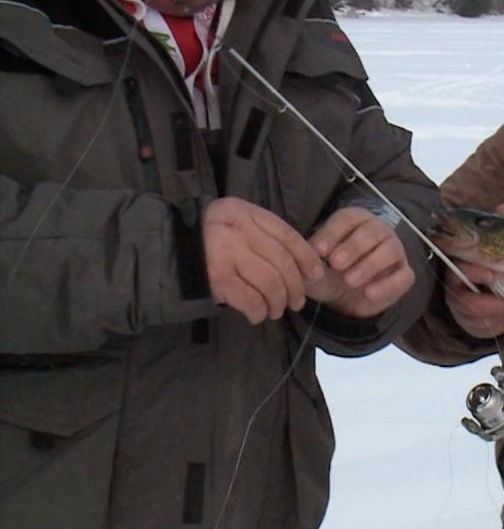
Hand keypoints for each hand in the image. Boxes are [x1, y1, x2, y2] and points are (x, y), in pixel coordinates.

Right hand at [203, 197, 324, 323]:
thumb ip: (264, 236)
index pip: (287, 235)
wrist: (163, 250)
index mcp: (245, 213)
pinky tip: (257, 315)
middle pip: (282, 262)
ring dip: (278, 302)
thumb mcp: (235, 225)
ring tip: (276, 310)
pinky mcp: (216, 278)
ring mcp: (226, 253)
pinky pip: (250, 299)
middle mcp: (237, 229)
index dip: (306, 257)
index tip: (316, 274)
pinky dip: (258, 311)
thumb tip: (305, 264)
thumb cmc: (207, 240)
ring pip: (270, 282)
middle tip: (297, 301)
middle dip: (295, 286)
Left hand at [307, 206, 414, 317]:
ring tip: (349, 280)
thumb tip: (307, 254)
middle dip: (353, 247)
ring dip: (369, 264)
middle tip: (336, 263)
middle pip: (371, 232)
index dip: (333, 233)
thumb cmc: (329, 272)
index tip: (318, 251)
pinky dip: (388, 285)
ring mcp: (395, 251)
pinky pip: (403, 276)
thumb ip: (309, 258)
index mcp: (356, 221)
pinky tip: (369, 293)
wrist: (345, 299)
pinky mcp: (404, 274)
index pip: (348, 219)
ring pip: (390, 251)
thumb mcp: (314, 265)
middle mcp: (379, 231)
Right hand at [441, 203, 503, 338]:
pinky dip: (502, 321)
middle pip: (463, 297)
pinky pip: (485, 326)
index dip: (473, 272)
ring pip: (476, 314)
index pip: (457, 266)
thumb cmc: (492, 265)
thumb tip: (503, 207)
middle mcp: (455, 286)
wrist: (489, 295)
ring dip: (501, 310)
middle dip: (490, 299)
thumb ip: (499, 228)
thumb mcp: (498, 246)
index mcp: (459, 263)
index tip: (492, 274)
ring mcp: (461, 307)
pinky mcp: (471, 323)